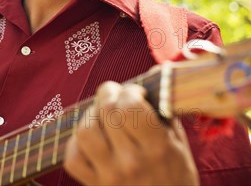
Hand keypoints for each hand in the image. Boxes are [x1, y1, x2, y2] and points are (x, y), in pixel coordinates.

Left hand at [63, 82, 197, 184]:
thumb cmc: (176, 178)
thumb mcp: (179, 145)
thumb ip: (163, 112)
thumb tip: (151, 76)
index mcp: (157, 149)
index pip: (130, 107)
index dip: (129, 91)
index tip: (134, 92)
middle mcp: (131, 162)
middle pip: (106, 112)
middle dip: (108, 93)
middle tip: (115, 94)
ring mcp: (109, 175)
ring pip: (84, 131)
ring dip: (91, 116)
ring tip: (102, 116)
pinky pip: (72, 157)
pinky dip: (76, 143)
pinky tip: (92, 140)